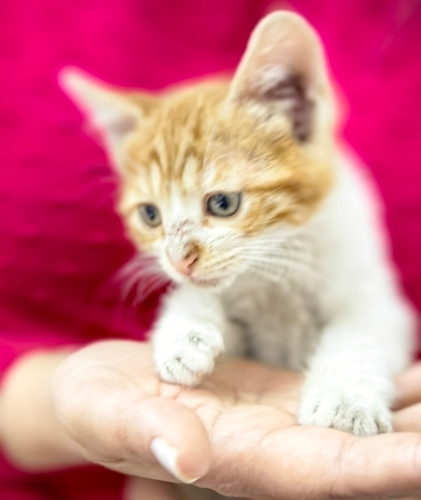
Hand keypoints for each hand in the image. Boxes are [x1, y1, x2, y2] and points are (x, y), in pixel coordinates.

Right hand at [52, 340, 420, 498]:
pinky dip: (383, 387)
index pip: (324, 473)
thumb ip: (143, 432)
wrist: (101, 387)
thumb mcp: (108, 412)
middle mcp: (272, 450)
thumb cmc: (96, 402)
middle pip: (361, 454)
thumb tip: (184, 456)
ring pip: (361, 426)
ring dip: (410, 413)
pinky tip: (413, 373)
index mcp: (237, 460)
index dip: (382, 468)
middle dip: (415, 442)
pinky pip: (341, 397)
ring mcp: (281, 423)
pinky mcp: (279, 397)